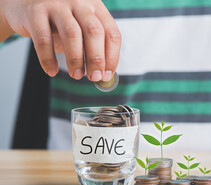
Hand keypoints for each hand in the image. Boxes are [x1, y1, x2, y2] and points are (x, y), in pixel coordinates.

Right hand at [1, 0, 120, 80]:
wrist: (24, 3)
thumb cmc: (59, 22)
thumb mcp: (80, 30)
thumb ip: (91, 48)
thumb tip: (102, 75)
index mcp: (95, 7)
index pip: (111, 33)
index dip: (112, 57)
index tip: (107, 75)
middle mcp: (79, 2)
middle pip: (94, 32)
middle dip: (96, 59)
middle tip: (94, 77)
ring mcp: (57, 5)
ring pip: (72, 34)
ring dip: (76, 59)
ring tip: (76, 75)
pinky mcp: (36, 11)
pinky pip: (44, 39)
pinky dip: (48, 58)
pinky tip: (51, 71)